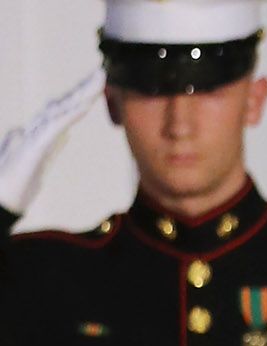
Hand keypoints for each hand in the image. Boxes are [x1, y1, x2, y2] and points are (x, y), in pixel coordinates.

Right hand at [0, 73, 101, 217]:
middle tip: (102, 73)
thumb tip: (52, 134)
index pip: (65, 110)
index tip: (96, 85)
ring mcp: (38, 134)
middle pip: (66, 104)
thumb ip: (40, 144)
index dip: (80, 97)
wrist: (2, 198)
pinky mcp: (36, 145)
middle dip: (84, 89)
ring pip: (63, 109)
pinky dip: (71, 114)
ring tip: (98, 80)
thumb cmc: (13, 181)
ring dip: (82, 95)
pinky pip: (57, 126)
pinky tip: (84, 105)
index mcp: (43, 132)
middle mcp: (40, 128)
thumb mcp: (33, 160)